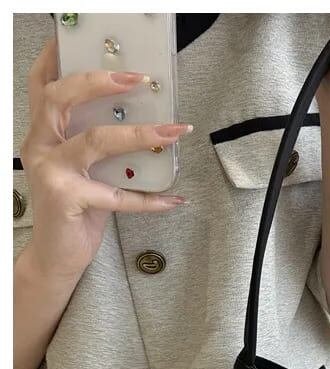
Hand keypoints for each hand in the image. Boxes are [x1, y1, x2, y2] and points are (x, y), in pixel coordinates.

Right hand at [19, 37, 191, 282]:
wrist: (57, 256)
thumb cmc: (75, 211)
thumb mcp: (86, 172)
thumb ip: (102, 149)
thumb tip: (145, 126)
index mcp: (42, 135)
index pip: (43, 87)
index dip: (57, 59)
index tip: (76, 36)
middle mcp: (39, 148)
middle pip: (61, 99)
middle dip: (100, 82)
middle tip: (139, 79)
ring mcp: (51, 173)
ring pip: (95, 141)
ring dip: (140, 134)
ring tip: (173, 131)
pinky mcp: (68, 200)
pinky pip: (119, 196)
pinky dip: (151, 199)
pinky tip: (175, 198)